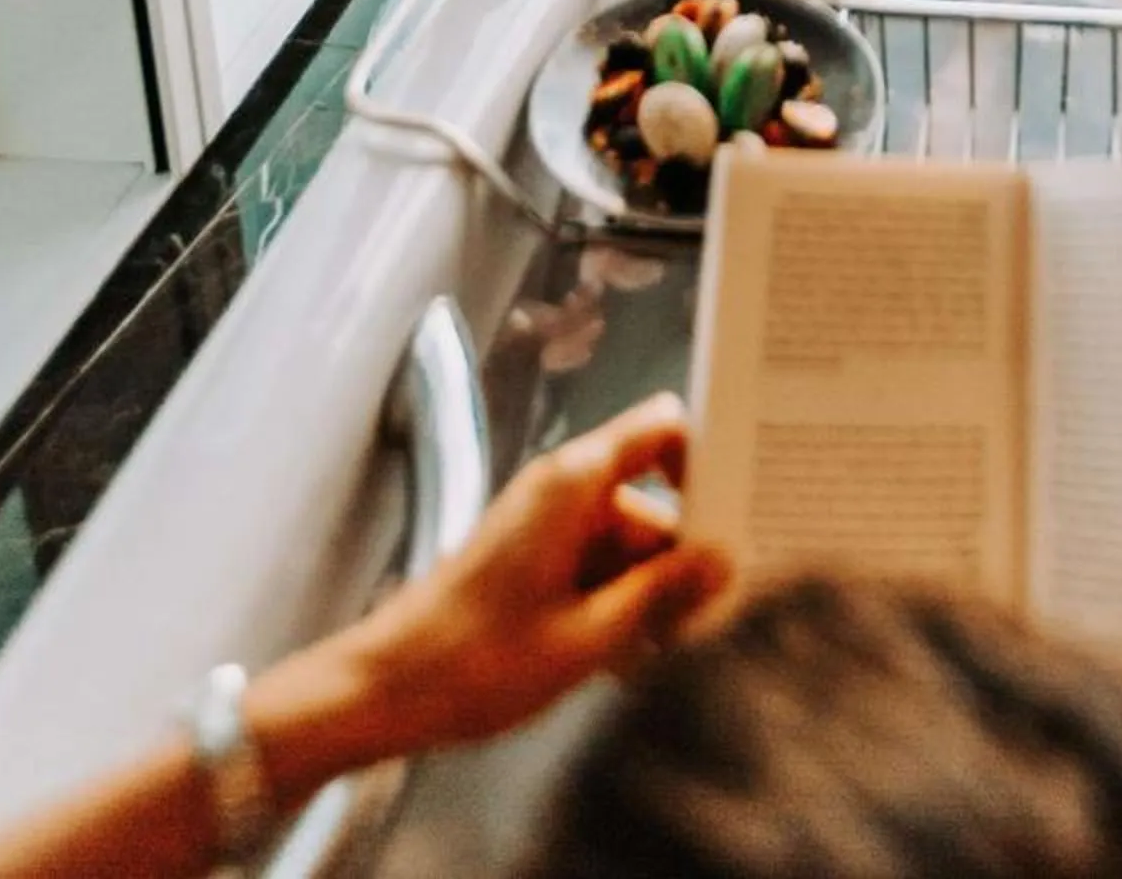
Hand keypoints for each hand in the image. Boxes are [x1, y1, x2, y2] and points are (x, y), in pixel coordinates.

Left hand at [268, 395, 728, 771]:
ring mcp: (543, 522)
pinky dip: (614, 601)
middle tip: (700, 622)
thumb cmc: (475, 663)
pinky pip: (594, 562)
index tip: (740, 513)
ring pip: (626, 539)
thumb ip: (660, 594)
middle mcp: (562, 488)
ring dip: (647, 591)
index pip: (664, 429)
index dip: (708, 461)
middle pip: (652, 499)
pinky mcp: (529, 557)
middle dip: (681, 558)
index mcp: (575, 483)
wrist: (382, 692)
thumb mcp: (586, 640)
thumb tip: (724, 559)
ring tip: (652, 655)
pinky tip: (617, 658)